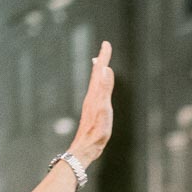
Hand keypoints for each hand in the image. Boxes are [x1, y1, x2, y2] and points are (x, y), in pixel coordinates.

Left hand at [67, 41, 113, 164]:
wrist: (85, 148)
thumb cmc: (96, 131)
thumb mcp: (103, 109)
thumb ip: (105, 89)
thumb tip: (106, 69)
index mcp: (95, 93)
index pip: (99, 71)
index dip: (104, 57)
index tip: (106, 43)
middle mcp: (91, 96)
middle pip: (96, 75)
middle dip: (101, 61)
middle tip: (104, 49)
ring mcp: (91, 104)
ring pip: (94, 83)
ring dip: (97, 72)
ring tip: (98, 64)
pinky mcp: (92, 112)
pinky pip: (95, 92)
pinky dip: (97, 85)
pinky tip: (97, 89)